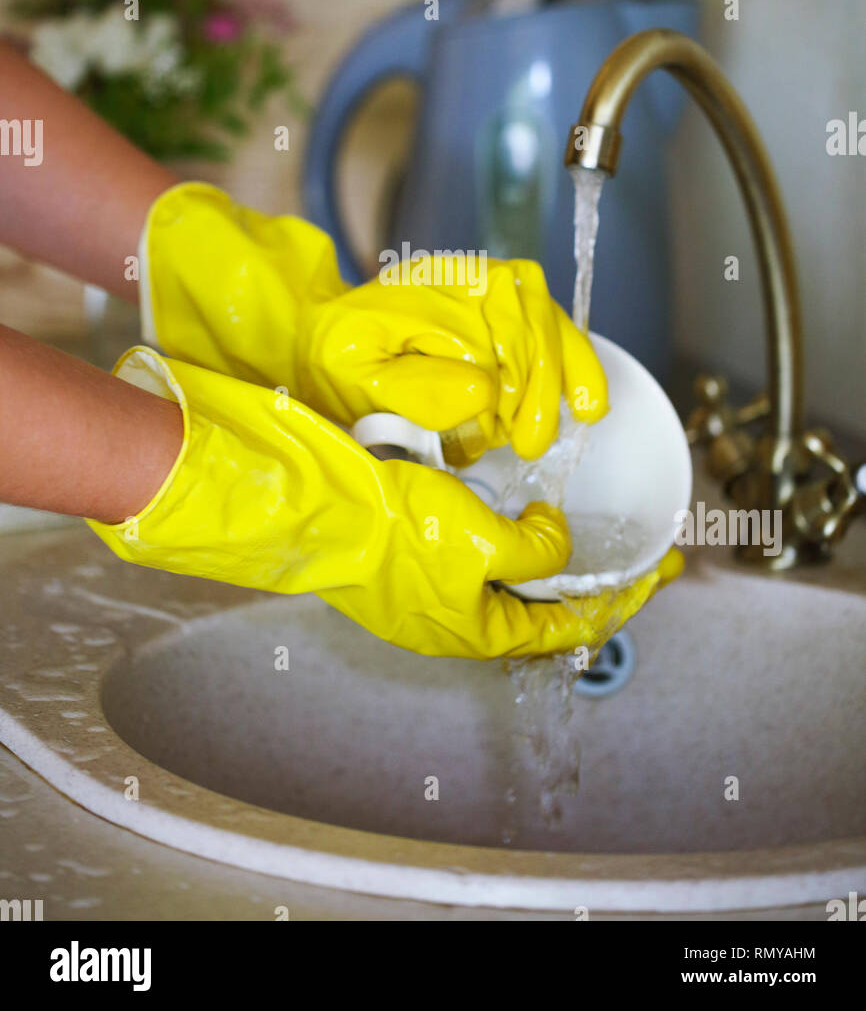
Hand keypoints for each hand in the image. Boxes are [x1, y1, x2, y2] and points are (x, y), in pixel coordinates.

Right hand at [88, 348, 673, 659]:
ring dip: (546, 568)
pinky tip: (512, 517)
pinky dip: (506, 548)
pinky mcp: (405, 570)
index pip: (572, 627)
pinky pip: (473, 567)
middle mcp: (456, 627)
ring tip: (578, 540)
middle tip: (632, 557)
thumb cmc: (395, 530)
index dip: (623, 599)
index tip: (661, 571)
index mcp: (481, 634)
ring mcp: (428, 601)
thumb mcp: (483, 539)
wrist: (315, 510)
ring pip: (505, 590)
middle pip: (541, 614)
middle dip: (590, 585)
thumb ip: (534, 549)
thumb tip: (553, 540)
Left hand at [142, 183, 607, 460]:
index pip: (496, 322)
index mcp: (430, 287)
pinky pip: (551, 327)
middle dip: (541, 386)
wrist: (320, 341)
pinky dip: (574, 363)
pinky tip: (587, 402)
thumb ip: (414, 389)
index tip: (505, 427)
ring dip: (566, 375)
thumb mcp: (355, 380)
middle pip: (532, 318)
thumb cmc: (334, 362)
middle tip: (532, 443)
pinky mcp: (499, 309)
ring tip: (572, 423)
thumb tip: (482, 394)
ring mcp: (486, 289)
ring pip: (550, 319)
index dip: (513, 376)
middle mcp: (465, 278)